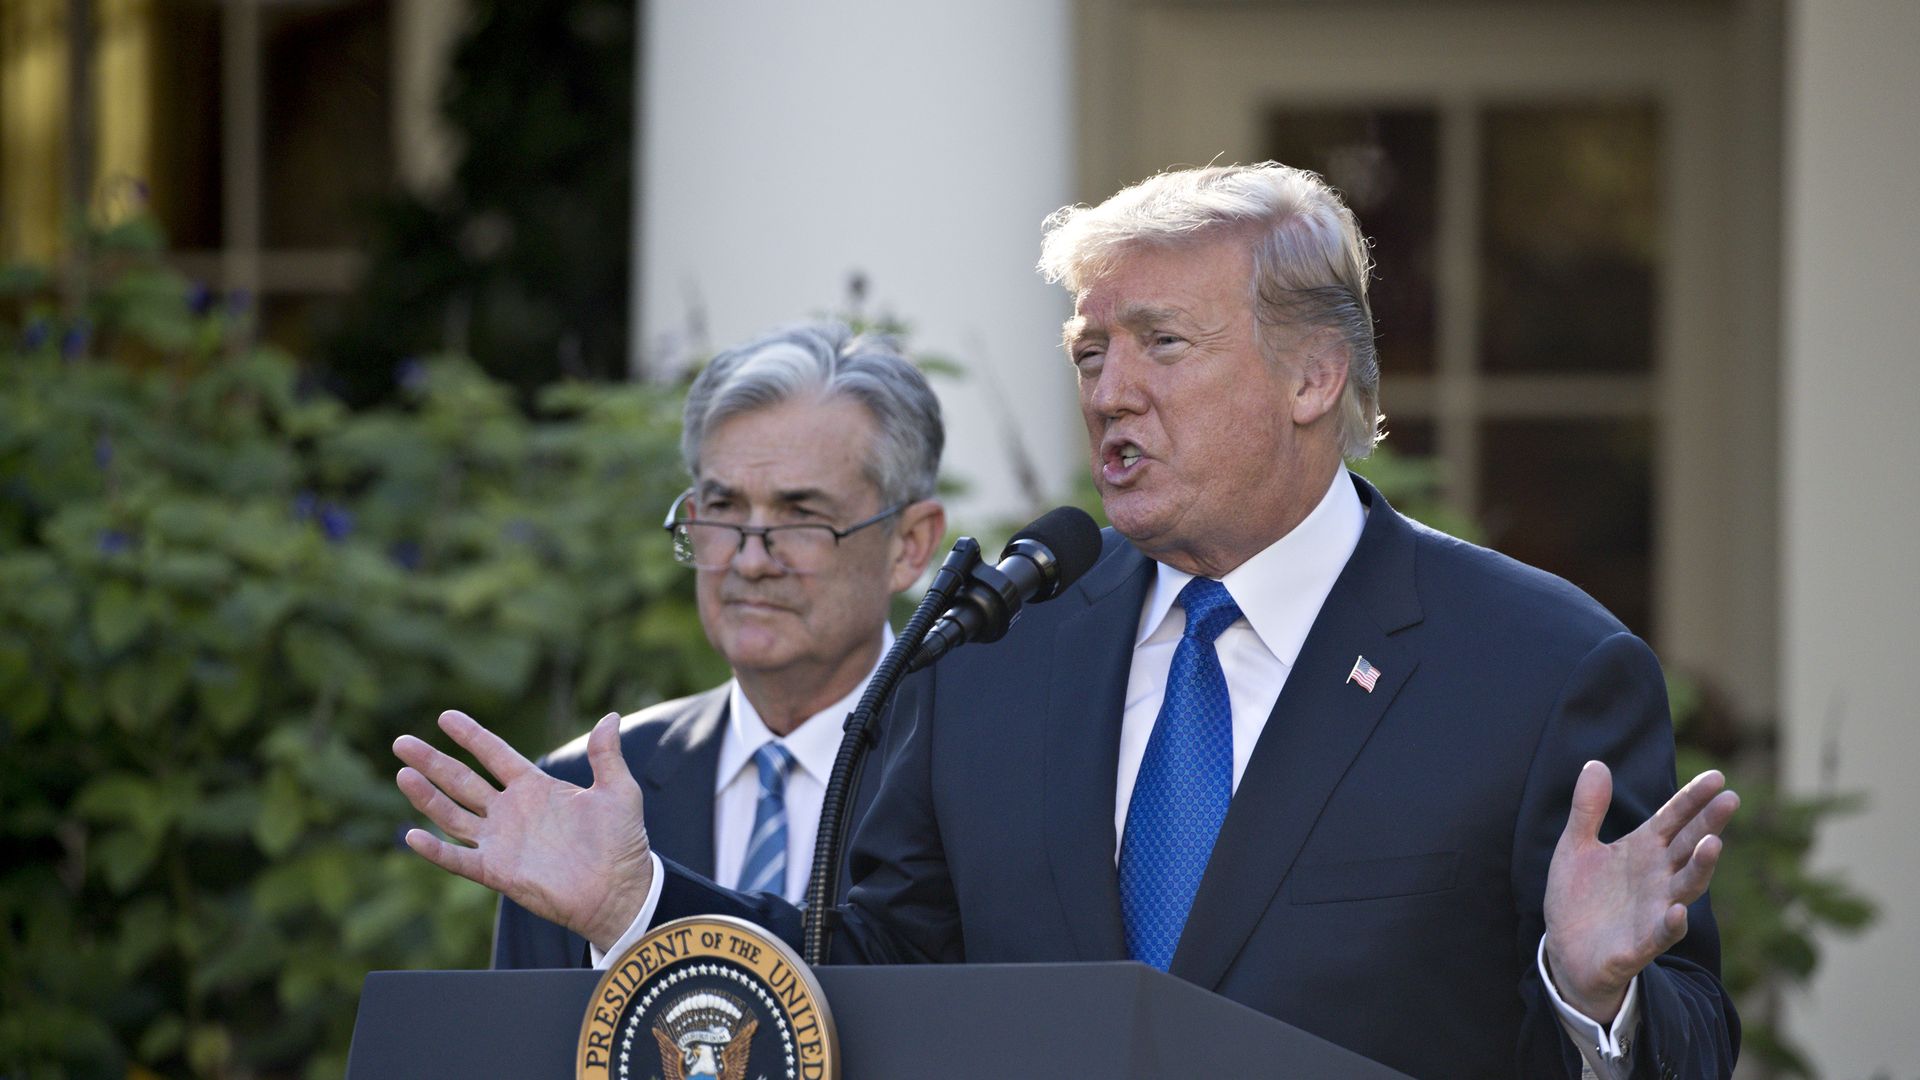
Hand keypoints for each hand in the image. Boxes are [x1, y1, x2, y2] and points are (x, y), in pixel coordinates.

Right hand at [393, 710, 654, 951]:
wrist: (620, 891)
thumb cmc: (622, 842)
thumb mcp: (619, 791)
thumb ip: (607, 755)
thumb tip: (610, 717)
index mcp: (536, 787)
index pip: (495, 754)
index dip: (471, 735)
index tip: (446, 716)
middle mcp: (511, 811)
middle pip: (462, 780)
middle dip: (432, 761)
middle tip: (401, 742)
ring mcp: (501, 841)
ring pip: (453, 814)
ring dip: (426, 797)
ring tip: (402, 773)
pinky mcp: (497, 871)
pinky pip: (459, 859)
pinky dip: (435, 850)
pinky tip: (411, 835)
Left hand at [1544, 761, 1739, 1023]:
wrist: (1566, 952)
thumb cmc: (1579, 897)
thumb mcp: (1575, 847)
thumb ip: (1587, 808)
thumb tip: (1596, 763)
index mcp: (1642, 850)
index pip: (1673, 819)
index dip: (1693, 799)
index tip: (1718, 777)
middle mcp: (1657, 877)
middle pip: (1688, 846)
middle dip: (1708, 824)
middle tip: (1730, 799)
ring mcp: (1653, 910)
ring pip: (1686, 887)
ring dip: (1700, 868)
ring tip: (1712, 843)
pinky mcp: (1640, 944)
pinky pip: (1661, 934)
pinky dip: (1671, 923)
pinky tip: (1677, 910)